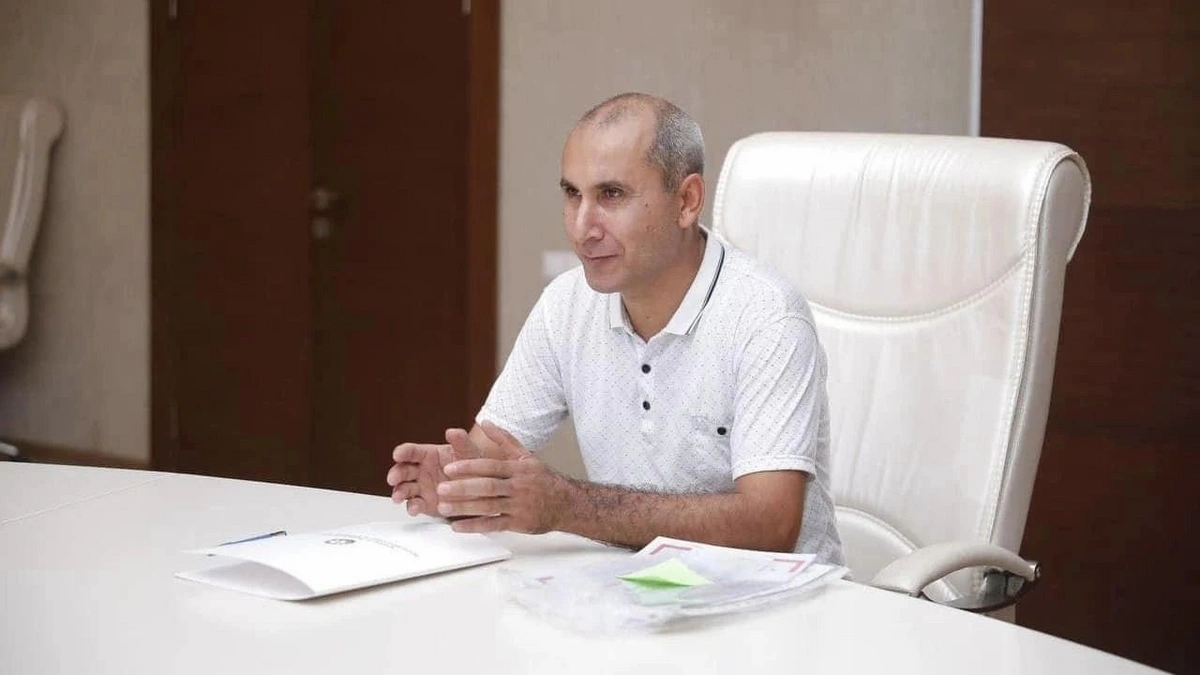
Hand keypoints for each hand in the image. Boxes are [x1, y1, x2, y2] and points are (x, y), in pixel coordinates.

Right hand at [387, 428, 481, 516]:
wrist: (480, 486)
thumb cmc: (471, 464)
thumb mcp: (468, 451)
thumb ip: (460, 440)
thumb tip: (452, 431)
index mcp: (427, 455)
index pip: (412, 452)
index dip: (403, 452)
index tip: (397, 454)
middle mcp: (420, 471)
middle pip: (403, 470)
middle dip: (396, 474)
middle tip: (393, 479)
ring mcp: (421, 488)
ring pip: (404, 489)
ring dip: (399, 492)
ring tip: (398, 497)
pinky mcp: (425, 503)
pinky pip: (415, 505)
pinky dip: (412, 507)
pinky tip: (414, 509)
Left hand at [435, 422, 569, 534]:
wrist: (567, 503)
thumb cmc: (542, 479)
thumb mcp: (525, 456)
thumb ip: (504, 440)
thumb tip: (485, 423)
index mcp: (518, 469)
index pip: (491, 466)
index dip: (469, 467)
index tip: (450, 468)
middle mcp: (518, 487)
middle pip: (488, 487)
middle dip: (463, 488)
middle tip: (441, 488)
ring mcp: (519, 506)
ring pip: (489, 507)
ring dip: (465, 508)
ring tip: (444, 508)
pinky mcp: (519, 523)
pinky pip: (494, 525)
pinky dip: (475, 526)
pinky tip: (458, 526)